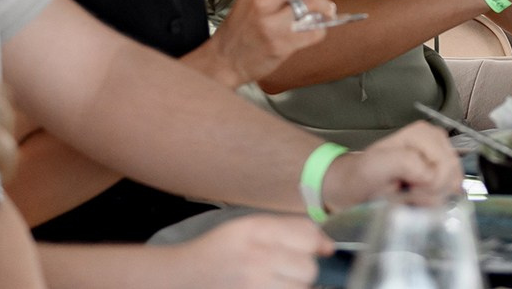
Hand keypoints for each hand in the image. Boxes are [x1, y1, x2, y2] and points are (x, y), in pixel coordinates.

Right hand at [163, 215, 331, 287]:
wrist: (182, 277)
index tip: (313, 251)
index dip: (315, 245)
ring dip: (294, 286)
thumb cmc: (220, 250)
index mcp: (256, 230)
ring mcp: (253, 284)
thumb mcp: (248, 227)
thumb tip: (328, 247)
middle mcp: (256, 257)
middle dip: (303, 270)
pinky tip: (272, 286)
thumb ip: (289, 229)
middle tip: (285, 269)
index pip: (308, 237)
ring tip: (276, 281)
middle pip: (308, 268)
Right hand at [207, 0, 337, 85]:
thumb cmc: (241, 28)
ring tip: (327, 11)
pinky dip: (320, 29)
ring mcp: (272, 23)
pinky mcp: (281, 44)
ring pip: (315, 5)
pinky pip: (314, 31)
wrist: (224, 59)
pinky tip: (315, 29)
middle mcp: (263, 1)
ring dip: (326, 8)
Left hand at [321, 124, 463, 211]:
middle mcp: (436, 141)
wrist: (355, 186)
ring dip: (435, 197)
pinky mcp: (442, 171)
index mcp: (422, 134)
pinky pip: (452, 190)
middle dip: (433, 192)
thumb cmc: (363, 176)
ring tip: (412, 196)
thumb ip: (405, 163)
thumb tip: (431, 175)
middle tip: (409, 195)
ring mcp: (441, 156)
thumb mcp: (377, 166)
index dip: (431, 186)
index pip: (444, 167)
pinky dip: (438, 198)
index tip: (408, 192)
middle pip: (453, 175)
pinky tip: (420, 197)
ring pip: (454, 185)